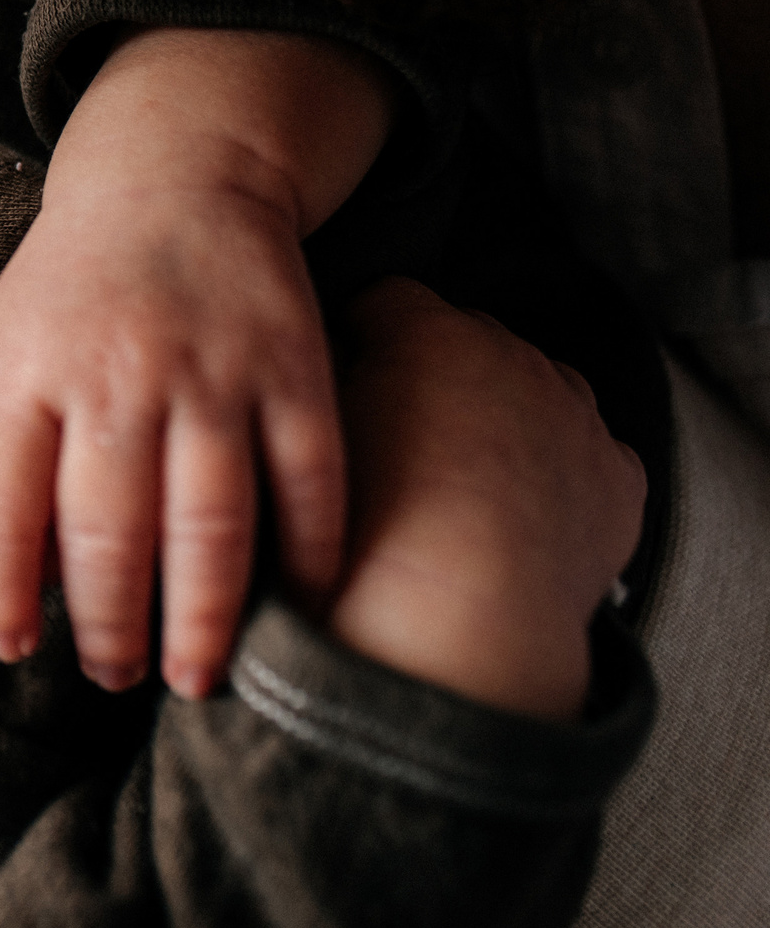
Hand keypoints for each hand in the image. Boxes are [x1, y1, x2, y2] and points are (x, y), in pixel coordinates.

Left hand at [0, 171, 345, 698]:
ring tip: (192, 675)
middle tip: (114, 676)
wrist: (176, 174)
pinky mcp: (294, 368)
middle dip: (109, 627)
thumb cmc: (76, 283)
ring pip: (209, 523)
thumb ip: (11, 445)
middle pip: (106, 531)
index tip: (12, 647)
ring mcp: (211, 372)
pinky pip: (308, 481)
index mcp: (29, 369)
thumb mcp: (10, 341)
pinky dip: (308, 556)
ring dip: (203, 618)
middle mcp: (116, 374)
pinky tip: (298, 606)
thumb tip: (23, 580)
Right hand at [324, 280, 644, 720]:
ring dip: (507, 419)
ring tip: (464, 485)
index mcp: (432, 333)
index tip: (350, 375)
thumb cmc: (364, 537)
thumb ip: (321, 385)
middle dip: (441, 377)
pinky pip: (590, 454)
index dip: (364, 337)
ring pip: (537, 392)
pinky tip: (523, 513)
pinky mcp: (618, 475)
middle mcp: (514, 357)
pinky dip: (563, 474)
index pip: (390, 300)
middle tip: (404, 441)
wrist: (452, 626)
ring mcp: (575, 415)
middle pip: (469, 340)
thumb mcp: (309, 439)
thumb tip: (325, 371)